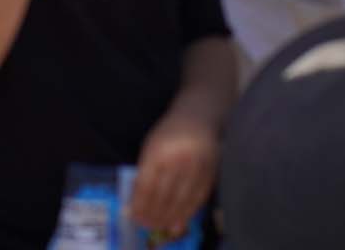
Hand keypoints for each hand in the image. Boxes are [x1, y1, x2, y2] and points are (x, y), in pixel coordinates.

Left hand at [131, 108, 219, 240]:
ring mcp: (196, 166)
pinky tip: (177, 220)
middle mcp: (177, 158)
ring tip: (160, 226)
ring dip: (169, 218)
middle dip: (153, 215)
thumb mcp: (151, 147)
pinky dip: (187, 213)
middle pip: (163, 196)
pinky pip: (197, 199)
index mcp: (158, 150)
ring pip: (181, 201)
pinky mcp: (210, 172)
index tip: (134, 217)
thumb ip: (144, 173)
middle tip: (146, 225)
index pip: (146, 185)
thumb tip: (135, 204)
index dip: (139, 205)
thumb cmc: (168, 134)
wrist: (197, 118)